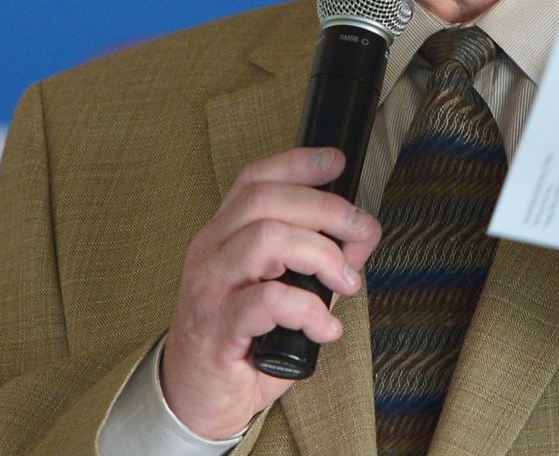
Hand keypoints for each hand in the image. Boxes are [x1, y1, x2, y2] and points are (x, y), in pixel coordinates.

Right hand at [160, 147, 381, 439]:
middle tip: (363, 233)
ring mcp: (211, 288)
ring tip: (345, 283)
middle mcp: (212, 252)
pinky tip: (325, 327)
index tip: (337, 162)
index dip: (297, 163)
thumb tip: (359, 239)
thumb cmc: (242, 339)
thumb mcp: (278, 289)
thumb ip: (313, 263)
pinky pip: (268, 301)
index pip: (255, 181)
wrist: (196, 396)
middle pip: (267, 200)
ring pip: (266, 238)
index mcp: (224, 234)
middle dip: (327, 208)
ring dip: (321, 254)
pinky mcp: (219, 328)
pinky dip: (309, 310)